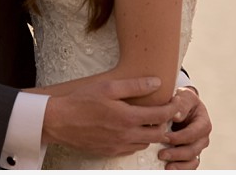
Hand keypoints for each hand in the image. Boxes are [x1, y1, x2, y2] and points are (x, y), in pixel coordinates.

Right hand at [42, 77, 182, 156]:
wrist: (59, 122)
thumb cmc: (82, 100)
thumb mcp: (108, 87)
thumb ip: (135, 85)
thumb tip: (157, 83)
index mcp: (128, 118)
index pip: (161, 116)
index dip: (173, 108)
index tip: (176, 101)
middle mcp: (126, 135)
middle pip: (158, 133)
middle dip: (166, 122)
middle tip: (165, 110)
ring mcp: (118, 146)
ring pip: (146, 143)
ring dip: (151, 132)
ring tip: (147, 118)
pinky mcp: (110, 152)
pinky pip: (131, 149)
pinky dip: (137, 139)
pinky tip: (131, 128)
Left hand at [159, 86, 211, 168]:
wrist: (180, 106)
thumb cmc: (182, 100)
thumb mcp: (184, 97)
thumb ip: (181, 104)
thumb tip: (176, 115)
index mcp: (203, 123)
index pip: (194, 133)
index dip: (180, 137)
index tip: (164, 137)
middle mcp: (202, 138)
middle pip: (193, 149)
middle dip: (177, 153)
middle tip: (161, 154)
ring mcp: (197, 148)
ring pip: (192, 160)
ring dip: (179, 165)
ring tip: (166, 167)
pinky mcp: (190, 155)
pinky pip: (189, 166)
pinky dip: (181, 169)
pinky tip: (169, 169)